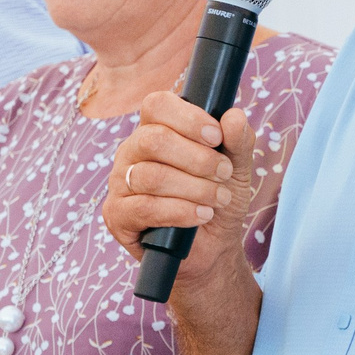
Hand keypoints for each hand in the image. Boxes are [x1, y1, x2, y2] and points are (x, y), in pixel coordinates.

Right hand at [104, 91, 256, 287]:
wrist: (213, 249)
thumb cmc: (219, 201)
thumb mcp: (238, 169)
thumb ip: (238, 142)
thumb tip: (233, 116)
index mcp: (156, 129)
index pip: (157, 105)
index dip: (188, 118)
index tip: (217, 137)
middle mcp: (132, 151)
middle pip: (153, 139)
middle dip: (197, 158)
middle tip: (223, 173)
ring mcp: (120, 182)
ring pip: (151, 176)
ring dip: (194, 188)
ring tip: (218, 200)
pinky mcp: (116, 215)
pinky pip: (144, 207)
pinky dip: (179, 211)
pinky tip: (201, 215)